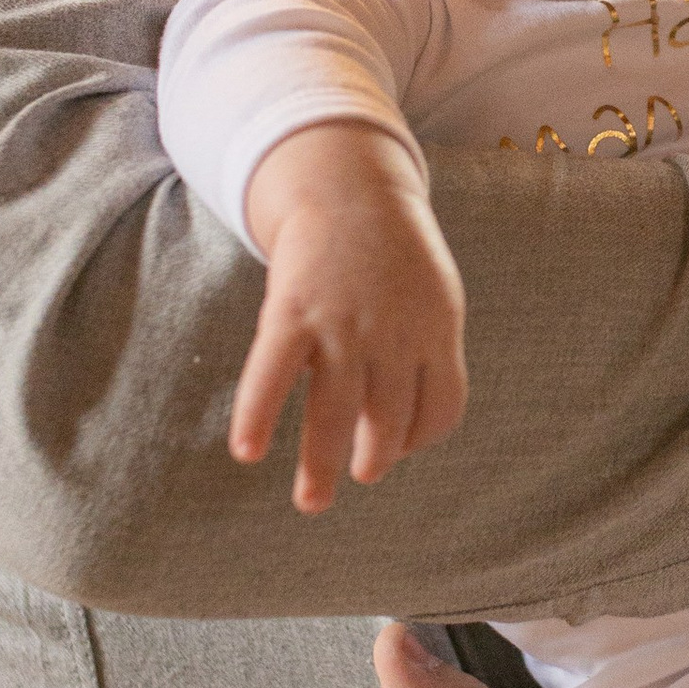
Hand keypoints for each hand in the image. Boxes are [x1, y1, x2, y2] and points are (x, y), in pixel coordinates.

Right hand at [234, 129, 467, 512]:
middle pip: (388, 419)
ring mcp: (341, 323)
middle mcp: (392, 333)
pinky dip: (258, 414)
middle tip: (355, 481)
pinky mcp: (292, 310)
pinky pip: (273, 373)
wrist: (348, 186)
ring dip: (320, 463)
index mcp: (435, 330)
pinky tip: (246, 450)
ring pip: (333, 411)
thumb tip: (404, 427)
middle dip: (371, 461)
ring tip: (311, 501)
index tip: (398, 447)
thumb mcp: (432, 295)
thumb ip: (426, 353)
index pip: (442, 408)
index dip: (421, 437)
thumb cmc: (393, 254)